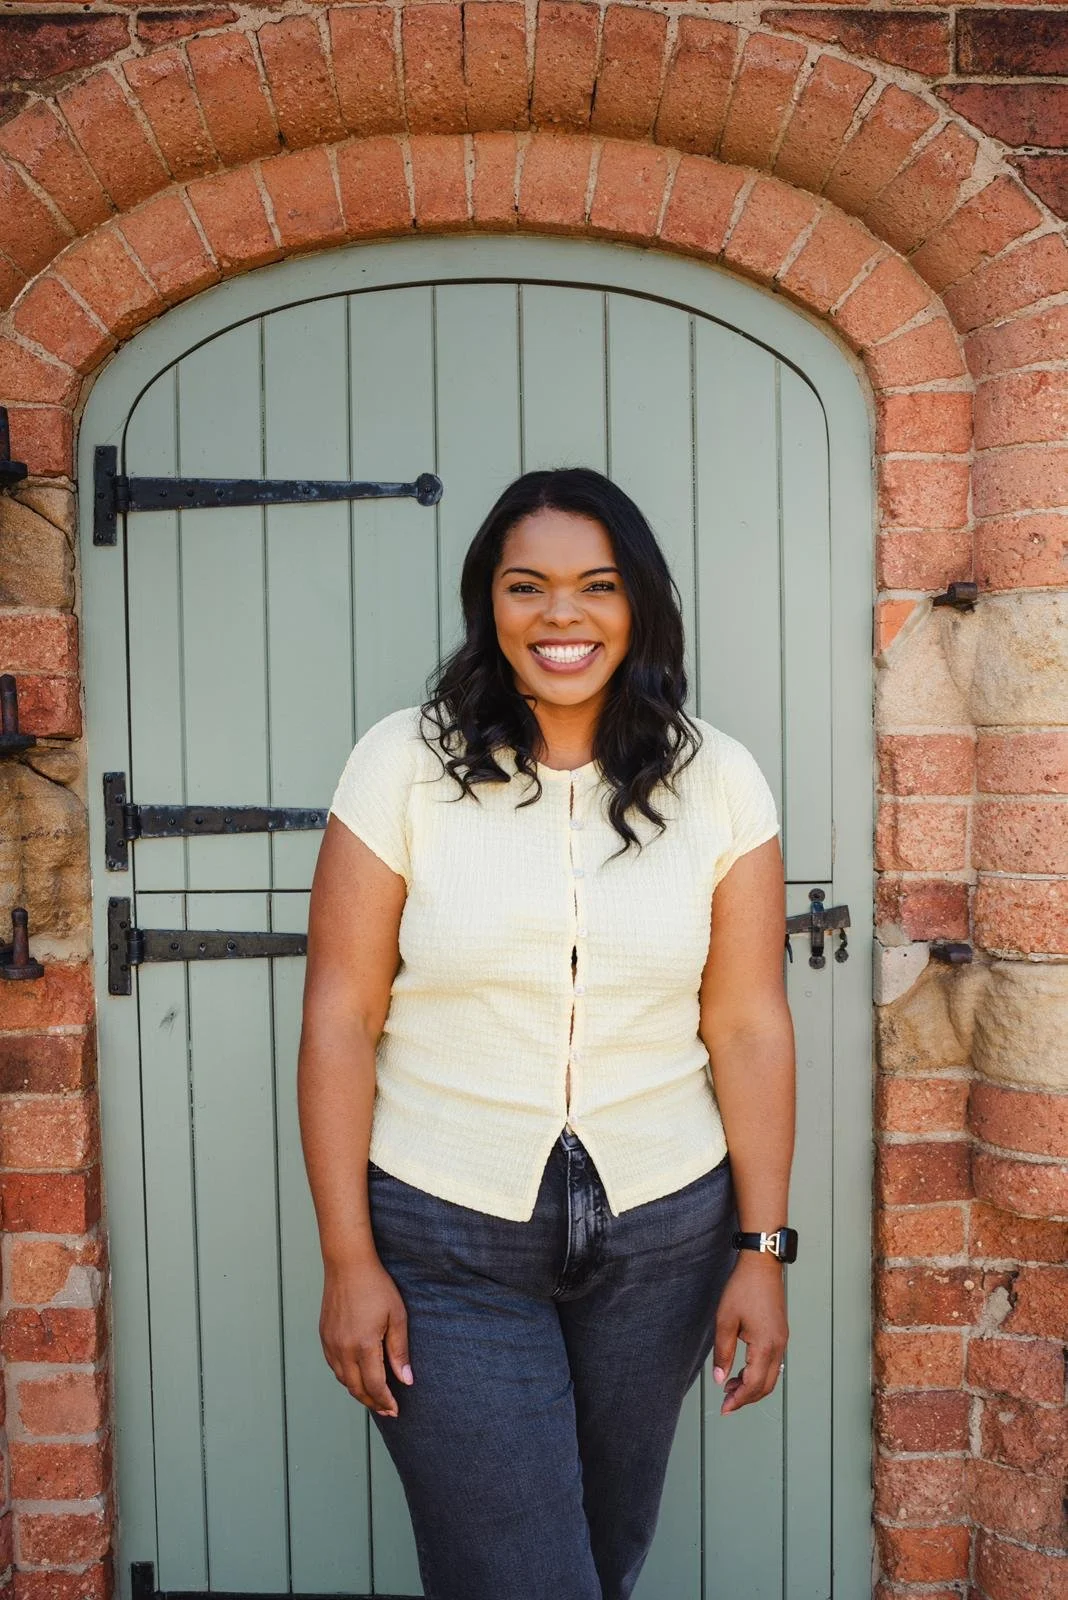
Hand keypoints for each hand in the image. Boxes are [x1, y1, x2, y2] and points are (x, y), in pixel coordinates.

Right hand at [320, 1256, 413, 1417]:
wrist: (348, 1265)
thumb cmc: (376, 1287)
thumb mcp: (397, 1317)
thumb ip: (400, 1351)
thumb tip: (406, 1380)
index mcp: (364, 1345)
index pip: (375, 1386)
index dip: (386, 1401)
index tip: (396, 1410)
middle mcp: (343, 1349)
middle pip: (357, 1389)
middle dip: (373, 1403)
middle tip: (388, 1410)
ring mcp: (330, 1344)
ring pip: (343, 1380)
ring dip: (359, 1392)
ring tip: (374, 1397)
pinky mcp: (324, 1337)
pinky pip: (334, 1366)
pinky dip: (346, 1377)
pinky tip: (357, 1376)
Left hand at [711, 1254, 787, 1414]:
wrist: (762, 1264)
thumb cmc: (743, 1288)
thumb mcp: (725, 1321)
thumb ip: (723, 1352)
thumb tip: (720, 1378)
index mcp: (765, 1346)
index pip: (754, 1385)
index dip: (739, 1400)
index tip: (724, 1408)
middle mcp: (779, 1346)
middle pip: (766, 1386)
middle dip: (746, 1397)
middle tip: (727, 1402)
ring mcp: (782, 1340)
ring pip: (771, 1375)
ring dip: (753, 1385)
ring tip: (731, 1386)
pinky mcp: (781, 1333)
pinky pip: (773, 1362)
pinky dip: (759, 1372)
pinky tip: (743, 1369)